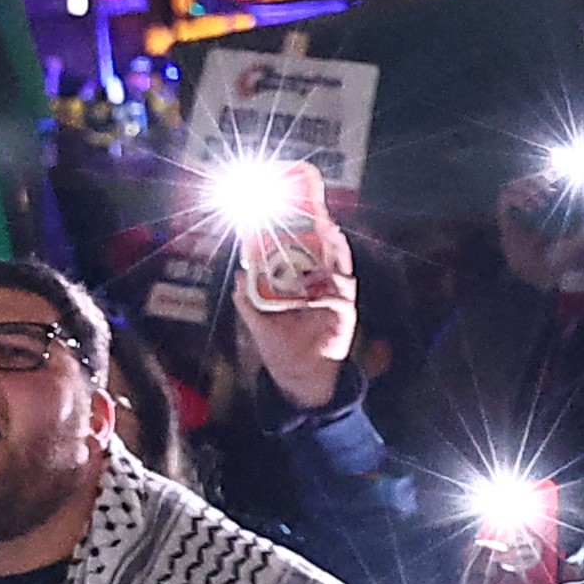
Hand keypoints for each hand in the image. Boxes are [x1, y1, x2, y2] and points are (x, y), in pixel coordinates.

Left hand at [234, 172, 356, 413]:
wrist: (296, 375)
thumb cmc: (279, 344)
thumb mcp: (257, 318)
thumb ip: (246, 296)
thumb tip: (239, 272)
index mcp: (300, 281)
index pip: (304, 249)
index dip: (303, 229)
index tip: (298, 209)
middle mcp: (319, 284)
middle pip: (325, 250)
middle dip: (323, 230)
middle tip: (316, 210)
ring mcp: (333, 297)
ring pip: (338, 265)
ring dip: (333, 247)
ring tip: (325, 229)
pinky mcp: (343, 313)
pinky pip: (342, 293)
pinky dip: (335, 283)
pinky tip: (326, 276)